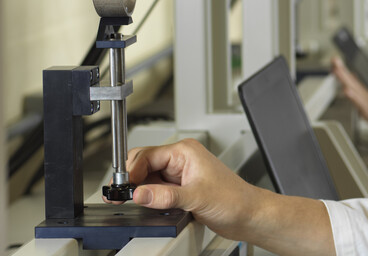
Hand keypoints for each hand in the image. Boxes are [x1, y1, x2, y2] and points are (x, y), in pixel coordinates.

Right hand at [112, 139, 333, 254]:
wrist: (249, 215)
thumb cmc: (235, 199)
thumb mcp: (197, 197)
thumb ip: (166, 195)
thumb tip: (140, 193)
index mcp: (185, 151)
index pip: (146, 155)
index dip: (131, 171)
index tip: (121, 187)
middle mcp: (181, 160)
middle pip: (142, 164)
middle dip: (130, 179)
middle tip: (119, 196)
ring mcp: (180, 175)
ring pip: (147, 178)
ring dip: (139, 189)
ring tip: (131, 201)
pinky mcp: (180, 189)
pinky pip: (155, 190)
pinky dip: (148, 197)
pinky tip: (148, 205)